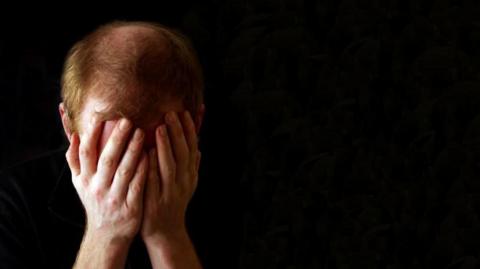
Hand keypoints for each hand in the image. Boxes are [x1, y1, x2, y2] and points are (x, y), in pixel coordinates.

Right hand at [65, 117, 147, 245]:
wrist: (107, 235)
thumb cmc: (96, 201)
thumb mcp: (80, 183)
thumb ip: (75, 160)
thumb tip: (73, 134)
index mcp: (85, 179)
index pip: (86, 153)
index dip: (92, 134)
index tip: (101, 116)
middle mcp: (97, 188)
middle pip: (106, 159)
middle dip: (117, 139)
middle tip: (128, 120)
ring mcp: (114, 198)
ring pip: (124, 171)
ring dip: (133, 151)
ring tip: (142, 133)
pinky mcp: (130, 207)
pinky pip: (138, 186)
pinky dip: (144, 170)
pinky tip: (151, 156)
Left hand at [141, 110, 200, 243]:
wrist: (165, 232)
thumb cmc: (172, 203)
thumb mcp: (186, 184)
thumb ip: (192, 165)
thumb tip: (199, 147)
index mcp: (190, 174)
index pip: (192, 147)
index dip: (190, 130)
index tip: (185, 112)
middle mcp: (183, 182)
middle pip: (182, 153)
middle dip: (177, 132)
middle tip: (170, 113)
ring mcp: (170, 192)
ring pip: (170, 166)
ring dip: (165, 146)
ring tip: (159, 128)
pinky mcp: (156, 202)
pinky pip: (154, 182)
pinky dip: (152, 167)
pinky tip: (146, 153)